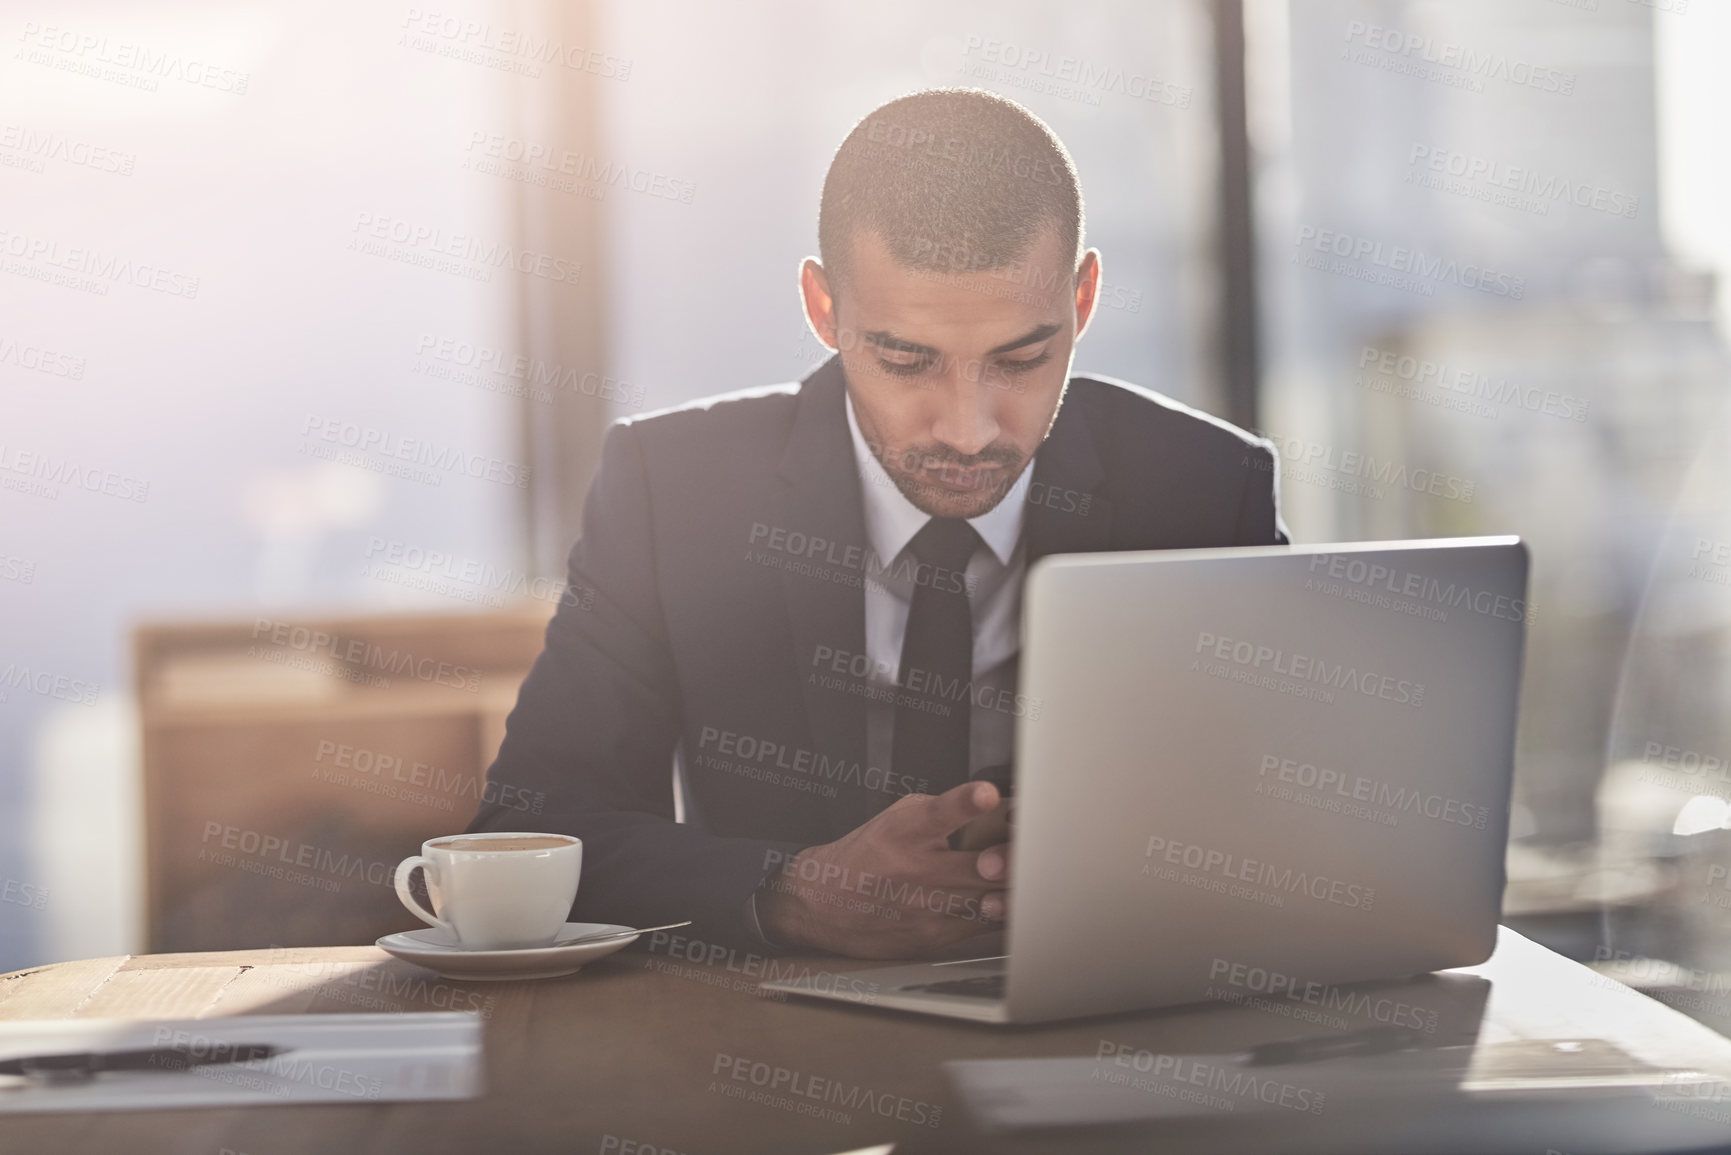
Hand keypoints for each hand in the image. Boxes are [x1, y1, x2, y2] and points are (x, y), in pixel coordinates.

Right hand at [756, 780, 1011, 958]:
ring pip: (991, 899)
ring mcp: (927, 907)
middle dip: (1015, 859)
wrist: (822, 904)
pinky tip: (1008, 901)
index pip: (940, 813)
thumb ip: (942, 811)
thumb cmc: (866, 854)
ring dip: (1014, 888)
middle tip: (1040, 850)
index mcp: (906, 831)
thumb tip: (994, 807)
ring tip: (1032, 878)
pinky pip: (983, 923)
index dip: (966, 802)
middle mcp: (917, 869)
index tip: (986, 796)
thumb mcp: (895, 817)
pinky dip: (1000, 911)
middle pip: (984, 865)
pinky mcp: (934, 937)